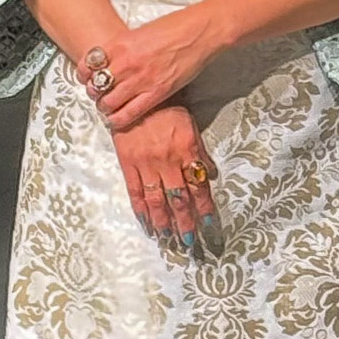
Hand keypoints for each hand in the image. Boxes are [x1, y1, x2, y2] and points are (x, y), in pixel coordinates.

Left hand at [81, 7, 219, 134]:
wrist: (198, 33)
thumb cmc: (173, 28)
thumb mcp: (138, 32)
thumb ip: (122, 48)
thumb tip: (111, 62)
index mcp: (120, 44)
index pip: (88, 64)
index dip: (83, 74)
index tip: (86, 78)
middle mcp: (126, 63)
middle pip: (96, 86)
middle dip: (94, 93)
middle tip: (99, 95)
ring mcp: (141, 80)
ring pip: (108, 102)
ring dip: (105, 107)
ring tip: (108, 107)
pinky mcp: (156, 93)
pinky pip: (129, 113)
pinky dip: (118, 119)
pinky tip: (117, 119)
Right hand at [112, 102, 225, 257]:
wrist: (135, 96)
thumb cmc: (167, 109)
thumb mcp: (190, 126)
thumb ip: (200, 152)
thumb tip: (210, 174)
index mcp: (186, 151)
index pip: (199, 186)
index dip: (204, 207)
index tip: (208, 224)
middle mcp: (168, 161)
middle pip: (179, 199)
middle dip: (185, 222)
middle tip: (189, 242)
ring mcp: (146, 164)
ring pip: (157, 200)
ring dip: (164, 222)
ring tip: (168, 239)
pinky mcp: (128, 163)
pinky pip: (135, 191)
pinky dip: (141, 210)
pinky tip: (147, 224)